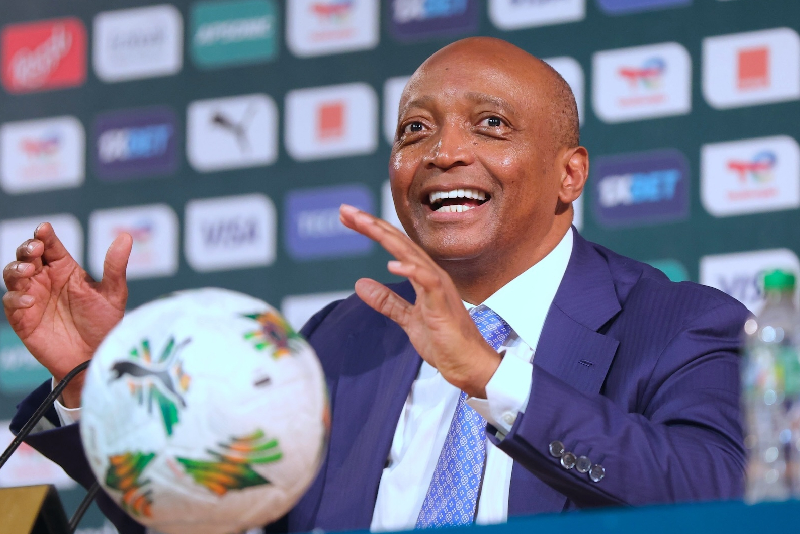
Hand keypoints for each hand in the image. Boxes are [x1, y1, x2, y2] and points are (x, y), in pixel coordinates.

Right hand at [2, 223, 131, 407]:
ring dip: (16, 269)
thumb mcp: (113, 294)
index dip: (44, 235)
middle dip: (27, 248)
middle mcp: (46, 279)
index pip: (50, 245)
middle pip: (27, 255)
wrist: (94, 356)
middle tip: (35, 249)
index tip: (44, 229)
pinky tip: (29, 300)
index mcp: (65, 269)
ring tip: (29, 270)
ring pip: (13, 275)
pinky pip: (11, 303)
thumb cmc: (103, 324)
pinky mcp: (23, 318)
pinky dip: (16, 298)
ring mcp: (32, 297)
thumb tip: (126, 237)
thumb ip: (115, 267)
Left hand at [339, 204, 499, 397]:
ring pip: (411, 255)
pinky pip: (427, 282)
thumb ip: (386, 301)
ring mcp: (438, 287)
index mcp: (423, 276)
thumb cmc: (444, 341)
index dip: (371, 229)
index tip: (348, 217)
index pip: (394, 246)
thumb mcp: (407, 319)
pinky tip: (392, 263)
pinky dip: (411, 270)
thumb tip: (360, 284)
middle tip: (346, 210)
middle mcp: (431, 274)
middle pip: (399, 242)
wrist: (468, 364)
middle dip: (372, 224)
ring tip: (364, 224)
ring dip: (387, 238)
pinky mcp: (442, 305)